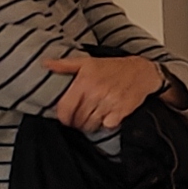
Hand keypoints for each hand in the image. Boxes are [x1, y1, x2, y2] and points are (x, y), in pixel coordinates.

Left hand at [42, 49, 166, 131]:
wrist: (142, 72)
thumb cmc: (112, 68)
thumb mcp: (87, 62)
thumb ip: (65, 65)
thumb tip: (45, 64)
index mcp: (84, 82)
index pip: (66, 108)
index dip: (63, 117)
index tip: (65, 119)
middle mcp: (96, 93)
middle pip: (78, 118)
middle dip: (76, 122)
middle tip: (78, 121)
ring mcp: (110, 103)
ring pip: (91, 124)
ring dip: (89, 125)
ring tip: (91, 120)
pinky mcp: (122, 111)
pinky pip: (107, 126)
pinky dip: (105, 125)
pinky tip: (105, 118)